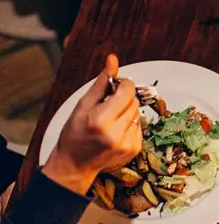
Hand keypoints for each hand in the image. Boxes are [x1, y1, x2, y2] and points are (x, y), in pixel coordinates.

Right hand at [43, 54, 142, 194]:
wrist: (75, 164)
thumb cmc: (75, 134)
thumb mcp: (83, 105)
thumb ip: (102, 82)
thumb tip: (113, 59)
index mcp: (101, 121)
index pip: (127, 91)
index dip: (122, 85)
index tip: (114, 87)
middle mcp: (116, 134)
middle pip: (134, 102)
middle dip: (123, 99)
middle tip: (108, 106)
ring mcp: (127, 143)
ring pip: (137, 113)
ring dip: (126, 112)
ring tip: (110, 121)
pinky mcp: (134, 149)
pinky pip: (139, 126)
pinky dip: (129, 125)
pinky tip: (115, 131)